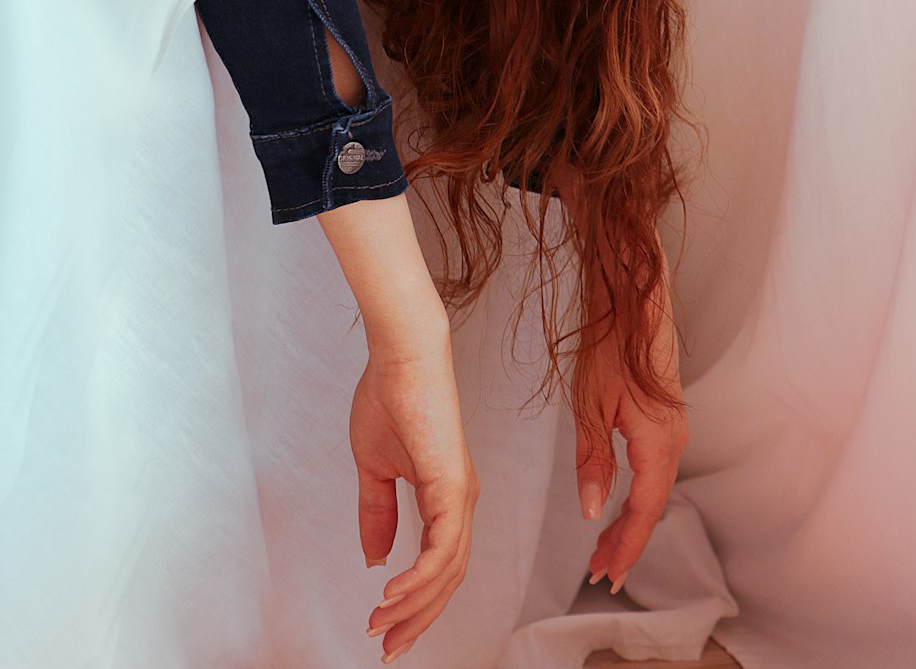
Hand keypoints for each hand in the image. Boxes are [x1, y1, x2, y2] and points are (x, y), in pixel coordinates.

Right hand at [355, 323, 478, 660]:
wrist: (400, 355)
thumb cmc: (389, 396)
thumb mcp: (375, 467)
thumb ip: (376, 512)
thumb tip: (377, 557)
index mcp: (445, 495)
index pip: (437, 565)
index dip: (413, 601)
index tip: (384, 626)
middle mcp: (460, 499)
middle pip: (447, 579)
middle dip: (416, 618)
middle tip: (385, 645)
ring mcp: (461, 493)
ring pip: (448, 571)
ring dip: (414, 605)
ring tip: (382, 624)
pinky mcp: (453, 485)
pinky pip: (443, 547)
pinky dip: (419, 577)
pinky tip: (392, 592)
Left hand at [575, 244, 687, 594]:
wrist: (633, 295)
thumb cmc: (611, 341)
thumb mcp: (591, 405)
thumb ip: (593, 461)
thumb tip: (592, 510)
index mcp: (658, 442)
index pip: (643, 512)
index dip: (625, 547)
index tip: (606, 574)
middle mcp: (673, 440)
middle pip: (652, 505)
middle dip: (627, 540)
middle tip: (601, 570)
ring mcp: (673, 426)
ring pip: (654, 487)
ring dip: (632, 517)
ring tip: (605, 543)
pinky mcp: (666, 414)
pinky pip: (655, 466)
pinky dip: (638, 491)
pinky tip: (620, 497)